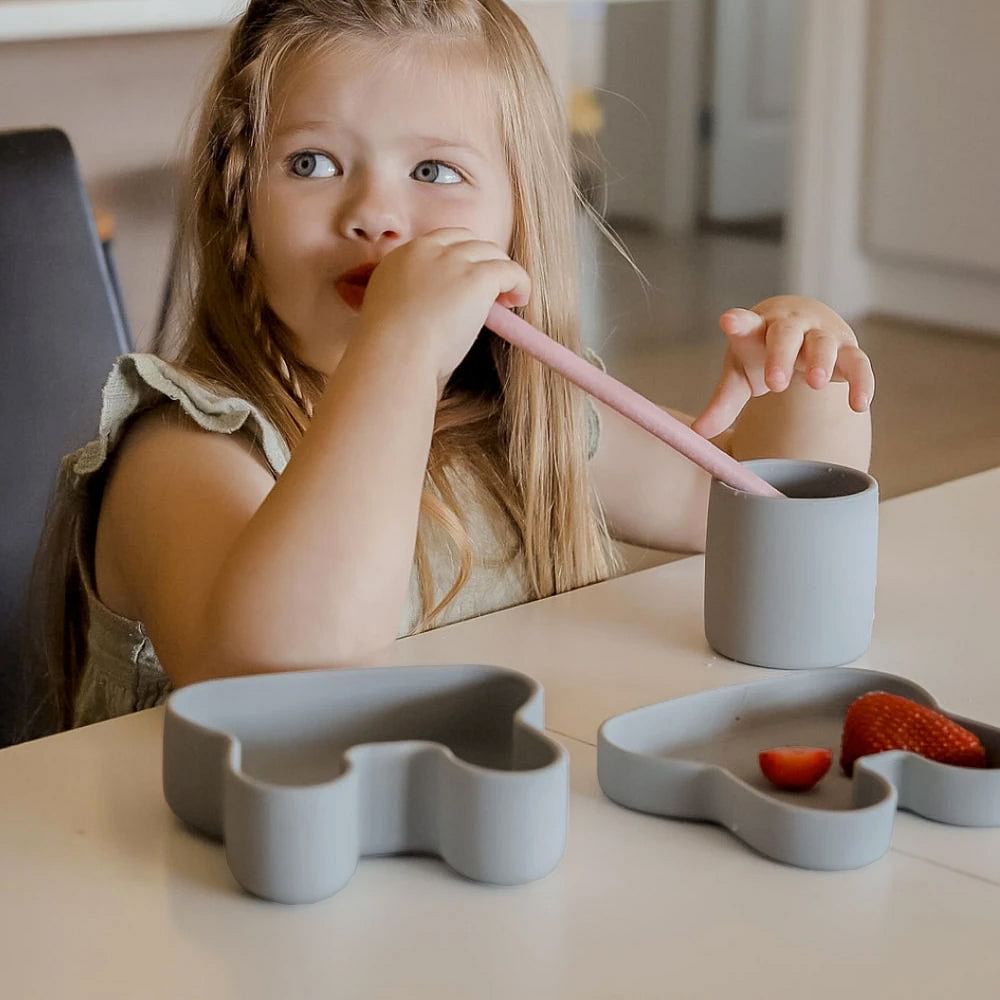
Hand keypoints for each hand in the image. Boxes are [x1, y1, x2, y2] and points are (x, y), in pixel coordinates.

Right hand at [360, 228, 530, 386]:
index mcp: (403, 256)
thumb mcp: (390, 311)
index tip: (467, 279)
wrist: (393, 354)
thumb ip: (408, 298)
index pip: (442, 241)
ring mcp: (454, 261)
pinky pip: (510, 271)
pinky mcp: (477, 278)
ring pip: (492, 253)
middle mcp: (429, 250)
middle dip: (483, 261)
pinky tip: (518, 300)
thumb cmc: (389, 349)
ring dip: (503, 272)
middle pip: (469, 241)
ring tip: (507, 300)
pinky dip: (520, 283)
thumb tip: (431, 311)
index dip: (461, 257)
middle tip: (491, 290)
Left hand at [692, 295, 874, 439]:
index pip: (745, 324)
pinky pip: (858, 363)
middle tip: (774, 383)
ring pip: (823, 343)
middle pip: (785, 335)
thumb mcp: (741, 375)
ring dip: (820, 361)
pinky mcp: (848, 351)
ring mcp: (821, 336)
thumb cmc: (764, 353)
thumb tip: (697, 434)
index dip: (738, 323)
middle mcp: (790, 326)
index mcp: (757, 329)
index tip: (728, 321)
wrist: (804, 327)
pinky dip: (860, 382)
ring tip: (814, 383)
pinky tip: (859, 404)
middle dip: (780, 356)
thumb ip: (723, 402)